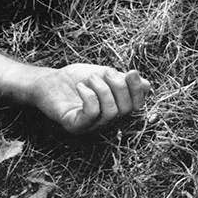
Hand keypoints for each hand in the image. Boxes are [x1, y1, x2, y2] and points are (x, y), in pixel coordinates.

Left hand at [28, 64, 151, 133]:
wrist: (49, 81)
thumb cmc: (78, 78)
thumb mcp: (106, 75)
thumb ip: (125, 81)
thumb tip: (147, 86)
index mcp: (116, 108)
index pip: (137, 105)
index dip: (138, 90)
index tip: (131, 72)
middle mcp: (105, 121)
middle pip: (127, 109)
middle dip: (120, 86)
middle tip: (105, 73)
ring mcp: (91, 126)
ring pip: (111, 112)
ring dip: (103, 89)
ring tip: (90, 79)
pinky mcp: (75, 125)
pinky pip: (92, 113)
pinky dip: (90, 96)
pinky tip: (81, 87)